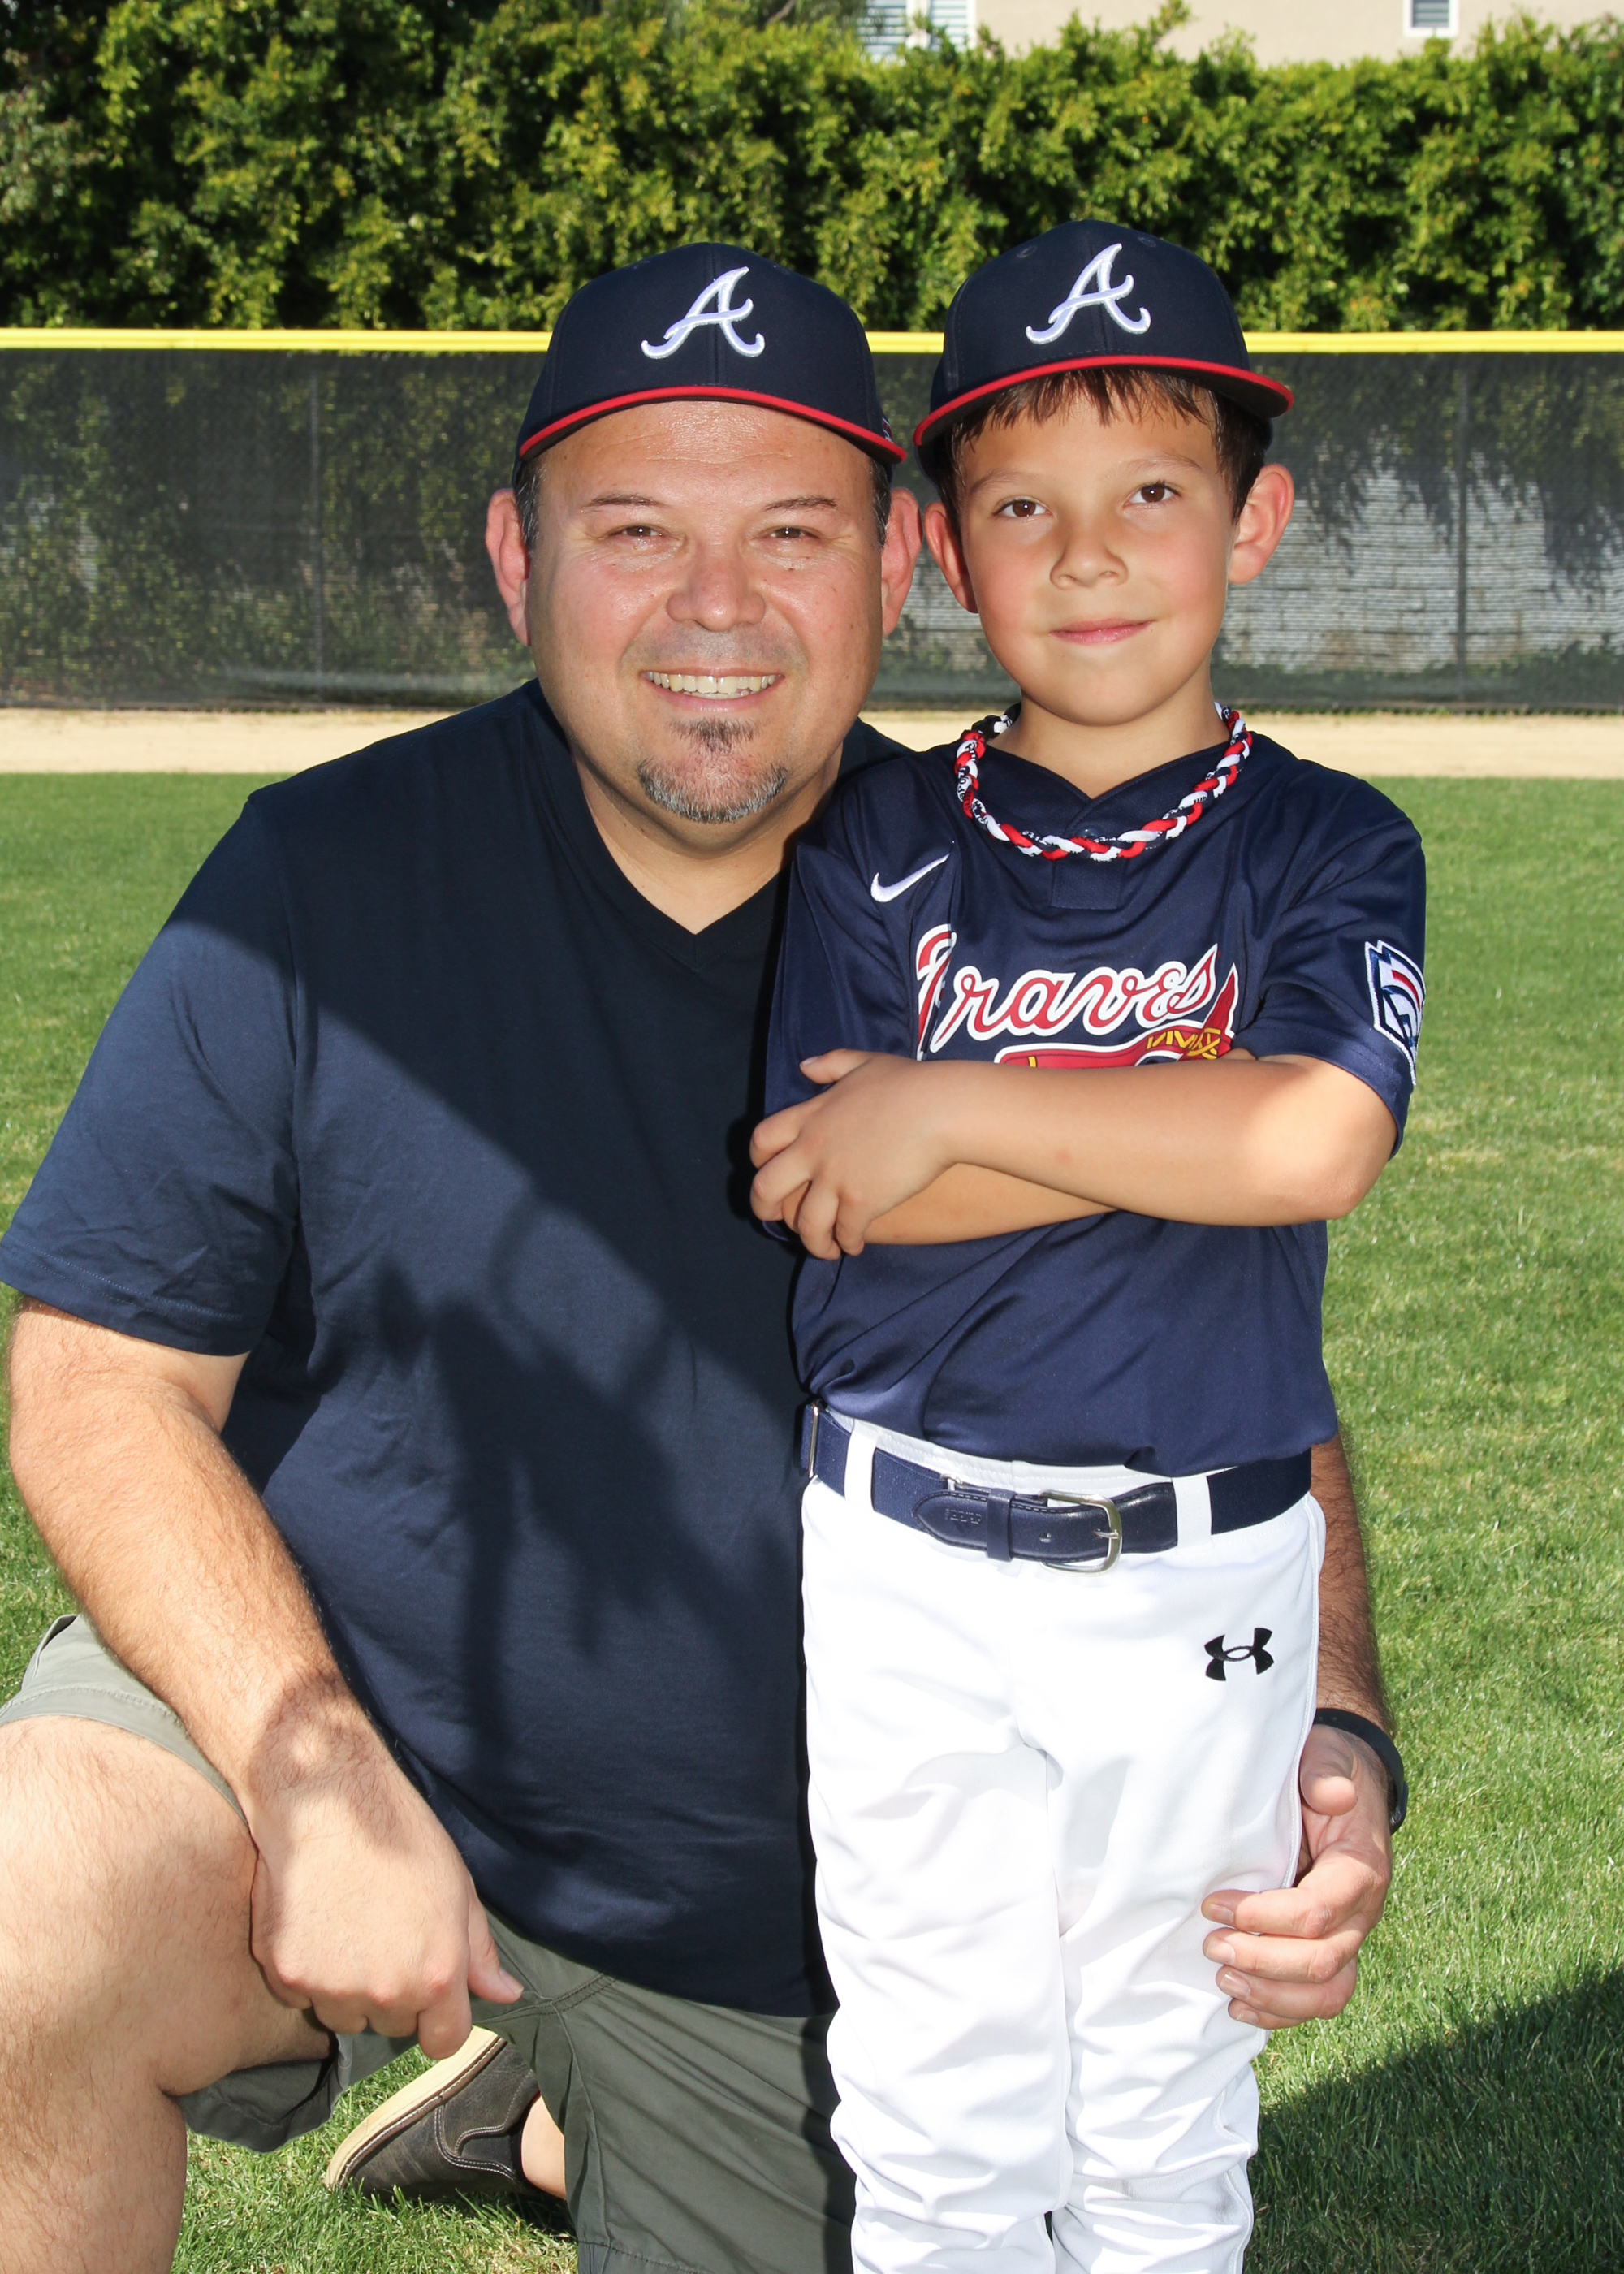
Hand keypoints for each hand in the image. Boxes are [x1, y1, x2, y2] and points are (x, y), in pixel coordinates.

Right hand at [246, 1712, 520, 2059]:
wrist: (327, 1801)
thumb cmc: (401, 1837)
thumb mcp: (459, 1888)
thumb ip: (479, 1952)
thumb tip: (506, 1995)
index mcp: (436, 1975)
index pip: (443, 2043)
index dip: (439, 2019)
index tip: (430, 1993)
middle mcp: (385, 1992)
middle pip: (393, 2026)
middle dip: (394, 1993)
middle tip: (386, 1935)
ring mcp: (331, 1988)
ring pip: (346, 2016)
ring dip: (349, 1988)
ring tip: (350, 1924)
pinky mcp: (285, 1975)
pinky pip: (303, 1996)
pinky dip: (309, 1971)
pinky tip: (317, 1920)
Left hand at [751, 1051, 955, 1257]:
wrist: (942, 1109)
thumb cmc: (910, 1084)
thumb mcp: (864, 1063)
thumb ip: (831, 1064)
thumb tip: (805, 1066)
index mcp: (810, 1117)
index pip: (762, 1141)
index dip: (758, 1161)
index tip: (765, 1171)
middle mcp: (813, 1150)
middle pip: (766, 1188)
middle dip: (764, 1209)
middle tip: (776, 1220)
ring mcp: (835, 1178)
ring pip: (805, 1223)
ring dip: (812, 1240)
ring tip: (826, 1247)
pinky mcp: (861, 1202)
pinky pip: (844, 1232)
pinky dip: (847, 1242)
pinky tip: (855, 1244)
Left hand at [1200, 1721, 1392, 2028]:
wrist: (1347, 1784)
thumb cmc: (1327, 1773)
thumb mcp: (1328, 1759)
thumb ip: (1327, 1773)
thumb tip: (1332, 1794)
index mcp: (1361, 1870)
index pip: (1318, 1912)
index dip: (1265, 1917)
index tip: (1216, 1905)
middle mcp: (1362, 1913)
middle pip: (1322, 1962)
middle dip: (1262, 1961)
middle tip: (1212, 1945)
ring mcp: (1349, 1937)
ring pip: (1327, 1993)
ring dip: (1273, 1996)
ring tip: (1224, 1983)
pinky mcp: (1332, 1950)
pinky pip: (1319, 1998)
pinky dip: (1282, 2011)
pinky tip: (1242, 2007)